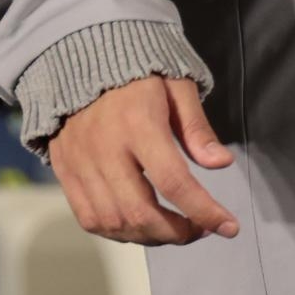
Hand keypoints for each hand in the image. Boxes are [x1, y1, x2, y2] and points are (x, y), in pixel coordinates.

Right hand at [48, 73, 239, 246]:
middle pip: (141, 212)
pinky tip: (140, 226)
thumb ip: (196, 127)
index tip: (229, 227)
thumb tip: (222, 163)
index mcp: (138, 124)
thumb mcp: (176, 86)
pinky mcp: (65, 172)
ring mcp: (81, 164)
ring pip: (115, 222)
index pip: (174, 181)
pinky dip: (118, 232)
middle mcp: (106, 149)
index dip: (204, 211)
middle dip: (178, 233)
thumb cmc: (138, 73)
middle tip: (201, 229)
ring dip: (151, 237)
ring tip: (174, 229)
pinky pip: (90, 219)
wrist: (81, 56)